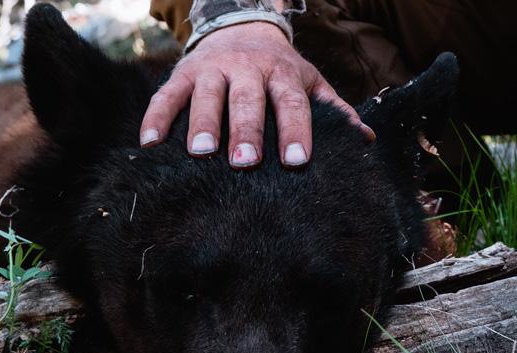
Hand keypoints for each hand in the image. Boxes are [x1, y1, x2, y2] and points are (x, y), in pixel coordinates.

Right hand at [139, 21, 373, 167]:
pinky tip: (150, 143)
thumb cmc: (281, 70)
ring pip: (206, 95)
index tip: (298, 162)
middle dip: (246, 130)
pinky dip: (156, 117)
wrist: (241, 27)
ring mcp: (212, 69)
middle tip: (245, 162)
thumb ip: (335, 110)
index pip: (292, 102)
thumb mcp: (310, 83)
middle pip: (247, 99)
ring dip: (202, 123)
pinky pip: (166, 95)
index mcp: (283, 74)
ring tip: (201, 153)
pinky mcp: (183, 72)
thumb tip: (367, 139)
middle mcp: (247, 68)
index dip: (296, 131)